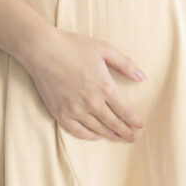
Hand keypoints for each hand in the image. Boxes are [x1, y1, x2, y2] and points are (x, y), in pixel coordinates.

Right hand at [21, 26, 145, 142]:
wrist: (43, 50)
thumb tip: (142, 77)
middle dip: (125, 131)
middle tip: (131, 138)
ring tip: (117, 138)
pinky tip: (95, 136)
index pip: (125, 110)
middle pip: (113, 122)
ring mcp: (75, 110)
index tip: (140, 125)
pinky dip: (88, 136)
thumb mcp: (105, 50)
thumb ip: (125, 64)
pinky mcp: (60, 113)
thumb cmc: (74, 46)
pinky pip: (77, 131)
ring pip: (97, 128)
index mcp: (105, 87)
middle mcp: (92, 102)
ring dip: (109, 135)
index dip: (134, 120)